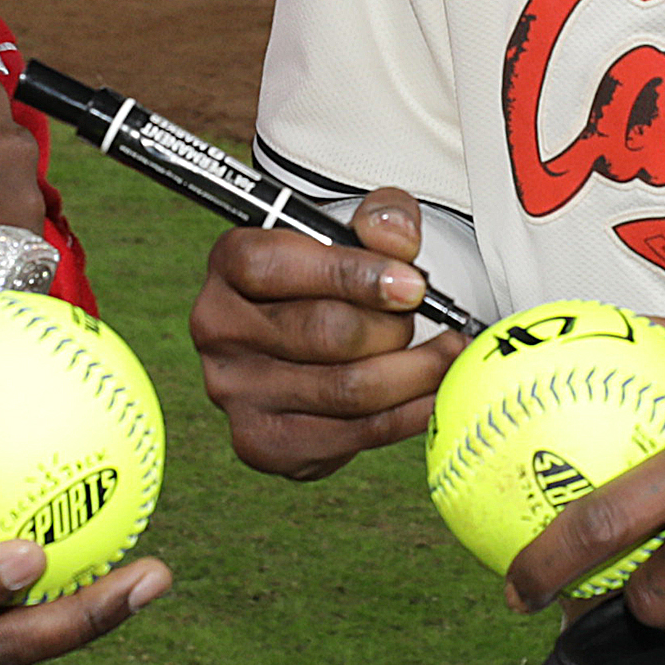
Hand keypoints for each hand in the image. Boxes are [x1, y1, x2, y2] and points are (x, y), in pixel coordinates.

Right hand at [191, 186, 463, 478]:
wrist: (308, 346)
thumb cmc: (330, 280)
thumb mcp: (355, 233)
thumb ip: (382, 220)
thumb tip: (398, 239)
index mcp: (229, 264)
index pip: (278, 266)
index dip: (352, 275)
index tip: (413, 285)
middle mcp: (218, 329)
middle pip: (324, 333)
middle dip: (393, 327)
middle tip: (426, 320)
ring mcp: (234, 392)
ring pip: (347, 390)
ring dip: (414, 372)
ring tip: (446, 353)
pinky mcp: (264, 444)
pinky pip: (356, 434)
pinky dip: (410, 414)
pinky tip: (433, 392)